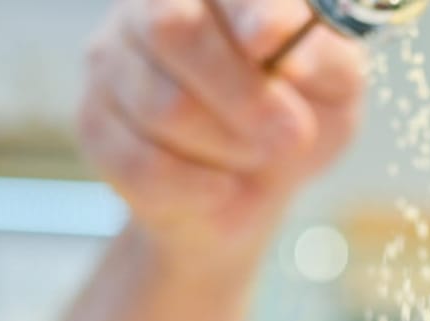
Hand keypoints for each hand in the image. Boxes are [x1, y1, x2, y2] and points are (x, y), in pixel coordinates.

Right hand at [80, 0, 365, 259]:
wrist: (245, 193)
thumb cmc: (295, 120)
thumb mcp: (334, 92)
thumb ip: (326, 60)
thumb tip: (291, 51)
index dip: (246, 7)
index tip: (266, 41)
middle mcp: (151, 5)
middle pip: (172, 28)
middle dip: (242, 93)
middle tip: (291, 135)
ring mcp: (112, 60)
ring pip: (162, 106)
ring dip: (227, 146)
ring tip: (256, 156)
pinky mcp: (94, 123)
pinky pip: (140, 162)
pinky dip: (195, 187)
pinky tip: (219, 186)